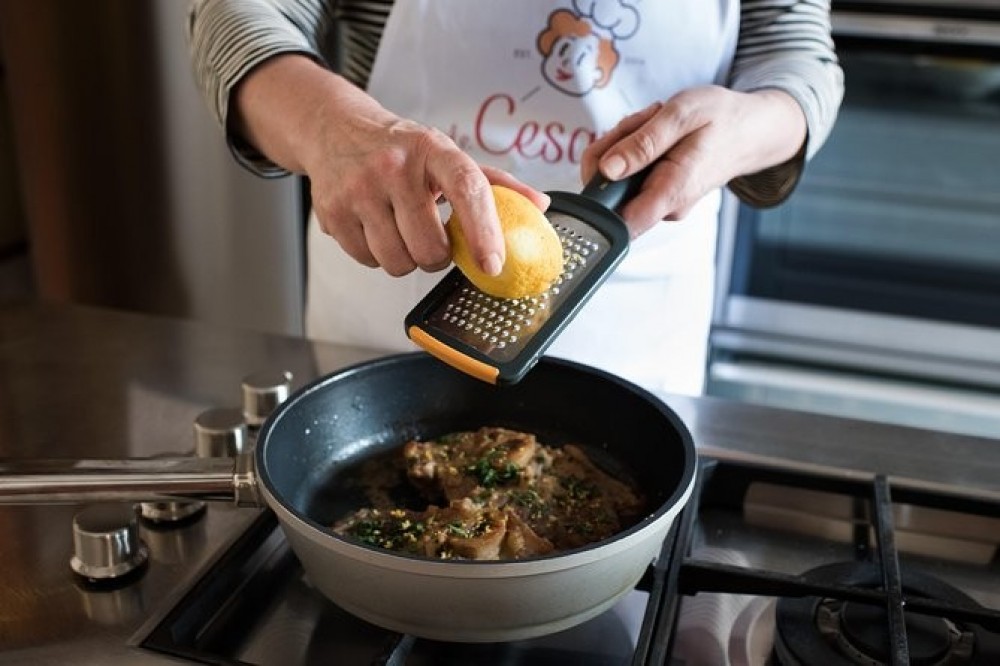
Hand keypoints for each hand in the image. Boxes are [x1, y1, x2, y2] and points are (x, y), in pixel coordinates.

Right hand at [305, 113, 548, 276]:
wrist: (335, 129)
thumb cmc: (401, 148)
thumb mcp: (446, 154)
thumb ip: (494, 183)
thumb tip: (538, 205)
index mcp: (433, 150)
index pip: (467, 190)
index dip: (484, 232)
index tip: (493, 264)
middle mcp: (394, 166)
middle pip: (430, 247)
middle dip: (437, 256)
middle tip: (432, 237)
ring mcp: (360, 189)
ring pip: (398, 261)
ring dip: (406, 258)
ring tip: (401, 230)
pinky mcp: (333, 211)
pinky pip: (367, 261)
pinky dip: (376, 255)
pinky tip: (375, 228)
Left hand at [580, 85, 806, 236]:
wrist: (749, 129)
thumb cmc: (721, 119)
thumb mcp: (681, 115)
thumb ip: (643, 143)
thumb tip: (607, 169)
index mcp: (671, 192)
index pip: (619, 223)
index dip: (598, 195)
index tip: (607, 158)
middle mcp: (664, 207)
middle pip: (609, 189)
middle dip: (614, 149)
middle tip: (644, 122)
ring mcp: (660, 202)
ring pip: (616, 176)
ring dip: (625, 143)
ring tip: (656, 122)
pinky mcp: (656, 194)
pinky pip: (628, 173)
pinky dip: (634, 147)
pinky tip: (656, 132)